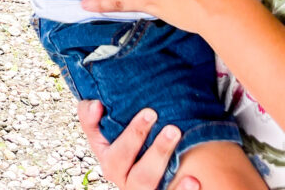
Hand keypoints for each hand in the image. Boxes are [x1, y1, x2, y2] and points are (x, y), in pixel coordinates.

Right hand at [77, 100, 199, 189]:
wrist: (142, 165)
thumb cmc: (124, 141)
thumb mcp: (102, 129)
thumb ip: (90, 114)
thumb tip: (97, 105)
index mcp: (108, 159)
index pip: (106, 145)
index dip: (112, 129)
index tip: (126, 107)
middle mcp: (122, 178)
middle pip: (124, 160)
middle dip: (136, 135)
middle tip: (152, 112)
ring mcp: (140, 189)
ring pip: (146, 181)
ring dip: (159, 155)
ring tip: (175, 131)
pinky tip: (194, 178)